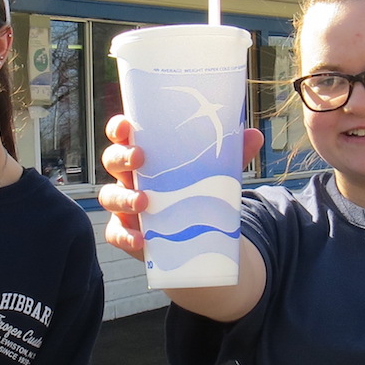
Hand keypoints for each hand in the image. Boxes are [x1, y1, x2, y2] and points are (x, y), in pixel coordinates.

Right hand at [97, 115, 263, 261]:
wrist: (194, 235)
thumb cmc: (194, 191)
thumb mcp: (213, 172)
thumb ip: (230, 154)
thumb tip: (255, 135)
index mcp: (145, 155)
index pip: (123, 135)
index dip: (118, 128)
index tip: (125, 124)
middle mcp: (130, 177)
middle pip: (112, 160)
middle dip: (121, 157)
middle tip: (140, 158)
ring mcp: (124, 205)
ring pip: (109, 196)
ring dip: (123, 197)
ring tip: (144, 202)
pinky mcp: (127, 231)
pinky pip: (116, 233)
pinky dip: (126, 236)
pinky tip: (142, 239)